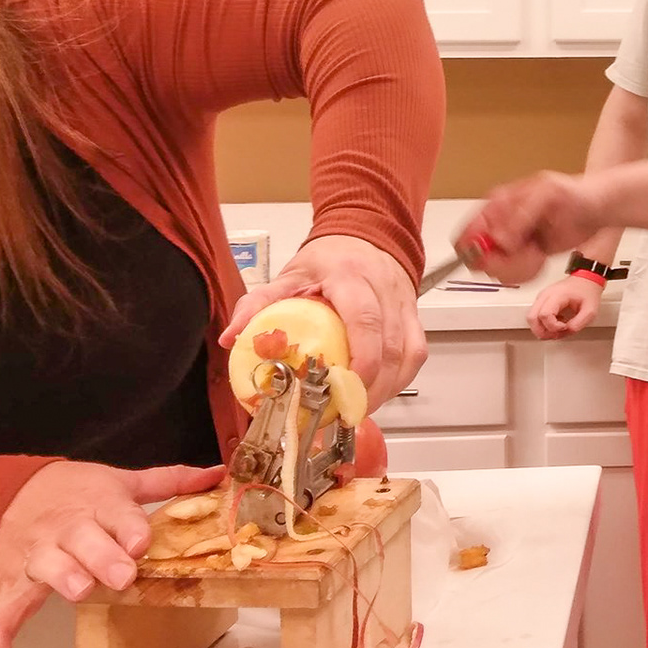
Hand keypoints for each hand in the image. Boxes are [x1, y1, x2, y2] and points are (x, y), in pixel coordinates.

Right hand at [0, 460, 223, 647]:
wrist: (4, 496)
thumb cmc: (74, 493)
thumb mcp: (119, 481)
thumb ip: (168, 481)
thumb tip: (216, 474)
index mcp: (96, 503)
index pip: (116, 512)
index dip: (129, 527)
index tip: (142, 542)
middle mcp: (65, 529)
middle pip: (82, 539)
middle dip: (101, 556)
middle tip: (121, 575)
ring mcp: (36, 559)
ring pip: (46, 568)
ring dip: (63, 578)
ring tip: (80, 592)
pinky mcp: (10, 588)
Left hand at [220, 234, 426, 409]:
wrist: (365, 235)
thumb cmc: (327, 261)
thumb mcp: (288, 275)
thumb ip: (258, 303)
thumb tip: (232, 338)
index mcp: (351, 277)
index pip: (365, 320)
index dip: (362, 359)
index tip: (344, 388)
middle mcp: (384, 289)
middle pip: (391, 346)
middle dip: (371, 387)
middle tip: (344, 411)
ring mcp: (403, 303)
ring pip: (408, 355)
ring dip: (386, 389)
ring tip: (358, 408)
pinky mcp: (413, 316)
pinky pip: (416, 354)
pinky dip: (399, 379)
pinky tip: (378, 393)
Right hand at [454, 174, 603, 286]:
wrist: (594, 209)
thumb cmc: (571, 194)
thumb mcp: (546, 195)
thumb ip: (521, 217)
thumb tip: (500, 240)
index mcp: (496, 204)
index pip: (467, 231)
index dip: (475, 249)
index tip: (496, 255)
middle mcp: (499, 225)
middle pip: (478, 256)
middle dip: (501, 261)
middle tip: (525, 253)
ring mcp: (510, 243)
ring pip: (494, 269)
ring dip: (516, 267)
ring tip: (536, 252)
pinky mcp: (522, 257)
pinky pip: (512, 274)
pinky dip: (526, 271)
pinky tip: (540, 258)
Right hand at [526, 273, 603, 338]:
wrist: (586, 280)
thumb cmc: (587, 292)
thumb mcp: (590, 311)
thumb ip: (578, 324)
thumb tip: (566, 331)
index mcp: (557, 295)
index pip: (544, 315)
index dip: (553, 327)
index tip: (565, 327)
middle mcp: (546, 295)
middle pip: (532, 318)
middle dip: (543, 332)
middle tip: (557, 334)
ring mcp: (542, 298)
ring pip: (531, 318)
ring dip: (542, 329)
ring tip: (557, 329)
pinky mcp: (542, 301)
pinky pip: (536, 316)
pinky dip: (543, 325)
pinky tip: (556, 324)